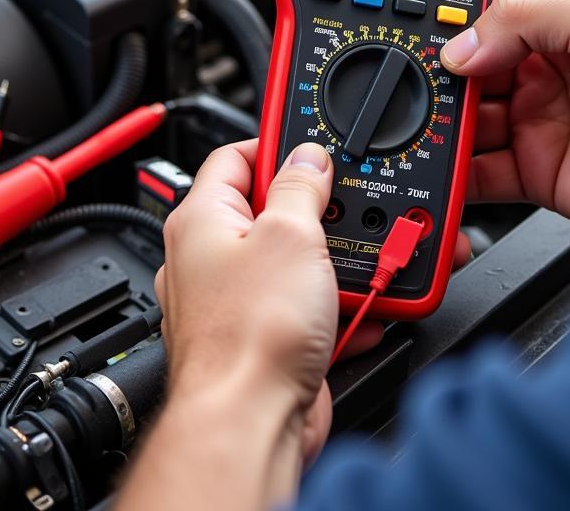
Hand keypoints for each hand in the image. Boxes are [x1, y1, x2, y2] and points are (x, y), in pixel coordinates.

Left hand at [155, 141, 371, 467]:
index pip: (236, 156)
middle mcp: (210, 258)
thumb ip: (301, 186)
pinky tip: (361, 310)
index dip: (277, 145)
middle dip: (319, 213)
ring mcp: (236, 301)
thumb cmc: (248, 336)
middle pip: (272, 210)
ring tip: (367, 260)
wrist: (250, 424)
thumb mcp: (290, 235)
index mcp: (202, 220)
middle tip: (348, 207)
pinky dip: (335, 305)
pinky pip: (305, 307)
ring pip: (295, 262)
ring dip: (335, 263)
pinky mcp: (263, 338)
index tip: (313, 146)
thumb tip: (307, 157)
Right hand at [442, 0, 569, 250]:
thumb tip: (462, 43)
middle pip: (470, 53)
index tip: (420, 5)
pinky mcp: (538, 166)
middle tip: (418, 72)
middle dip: (442, 63)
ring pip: (467, 111)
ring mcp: (541, 112)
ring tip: (426, 119)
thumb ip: (526, 16)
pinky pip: (480, 167)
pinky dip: (454, 169)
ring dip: (441, 117)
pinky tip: (442, 164)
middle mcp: (549, 56)